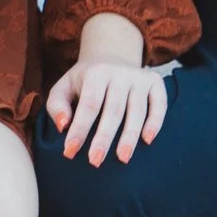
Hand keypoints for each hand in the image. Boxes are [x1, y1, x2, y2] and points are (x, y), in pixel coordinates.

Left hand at [45, 15, 164, 166]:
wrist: (112, 55)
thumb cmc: (84, 81)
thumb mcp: (64, 87)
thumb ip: (57, 105)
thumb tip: (64, 126)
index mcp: (96, 73)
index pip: (88, 105)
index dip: (80, 129)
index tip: (70, 151)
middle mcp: (120, 73)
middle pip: (113, 110)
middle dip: (104, 137)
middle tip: (95, 161)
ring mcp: (140, 78)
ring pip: (136, 110)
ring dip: (130, 136)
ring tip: (122, 158)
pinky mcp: (155, 83)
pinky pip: (159, 104)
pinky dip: (155, 122)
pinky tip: (147, 140)